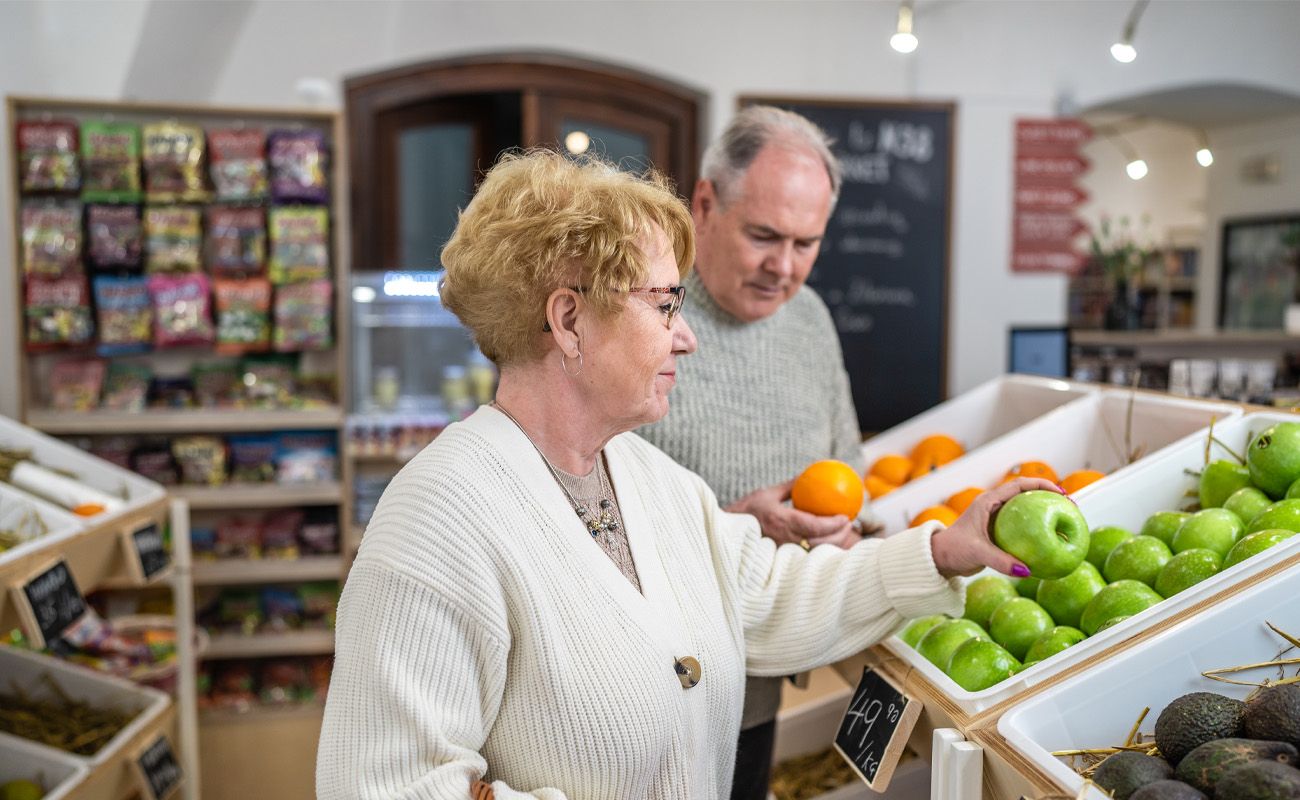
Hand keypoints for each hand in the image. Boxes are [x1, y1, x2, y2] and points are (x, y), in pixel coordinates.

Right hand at [726, 480, 861, 549]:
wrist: (727, 533)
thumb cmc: (747, 510)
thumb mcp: (767, 493)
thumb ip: (790, 486)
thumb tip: (808, 475)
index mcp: (781, 521)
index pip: (814, 525)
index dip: (833, 523)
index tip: (846, 516)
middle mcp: (784, 539)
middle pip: (820, 542)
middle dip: (839, 535)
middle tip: (849, 524)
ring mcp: (784, 552)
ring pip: (816, 552)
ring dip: (833, 544)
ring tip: (843, 533)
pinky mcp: (782, 558)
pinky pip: (808, 556)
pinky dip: (821, 550)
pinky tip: (829, 543)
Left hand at [928, 478, 1065, 577]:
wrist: (940, 558)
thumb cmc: (953, 549)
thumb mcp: (977, 552)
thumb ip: (1000, 561)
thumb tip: (1026, 571)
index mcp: (989, 501)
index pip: (1020, 485)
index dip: (1042, 485)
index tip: (1062, 492)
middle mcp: (995, 506)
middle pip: (1027, 495)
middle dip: (1049, 497)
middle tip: (1071, 506)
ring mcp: (998, 519)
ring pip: (1026, 511)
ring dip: (1045, 513)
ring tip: (1067, 521)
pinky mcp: (999, 532)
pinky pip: (1022, 528)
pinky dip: (1037, 530)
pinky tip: (1051, 541)